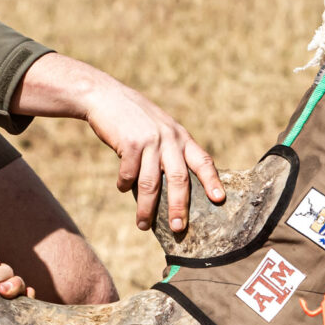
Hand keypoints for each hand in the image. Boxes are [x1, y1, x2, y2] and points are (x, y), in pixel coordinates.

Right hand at [10, 52, 228, 232]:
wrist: (105, 96)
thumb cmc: (133, 117)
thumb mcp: (159, 127)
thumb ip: (169, 150)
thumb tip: (173, 186)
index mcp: (180, 136)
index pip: (203, 160)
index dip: (212, 181)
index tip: (219, 200)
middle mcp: (169, 139)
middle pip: (179, 180)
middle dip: (179, 207)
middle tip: (179, 228)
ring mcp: (149, 141)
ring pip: (151, 184)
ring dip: (146, 208)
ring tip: (142, 225)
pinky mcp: (129, 143)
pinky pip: (129, 174)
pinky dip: (124, 185)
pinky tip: (122, 187)